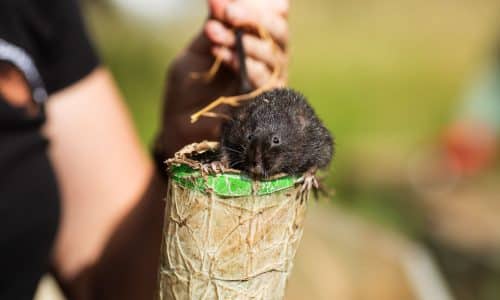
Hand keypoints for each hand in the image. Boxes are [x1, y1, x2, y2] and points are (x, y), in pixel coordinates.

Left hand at [156, 0, 288, 157]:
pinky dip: (242, 63)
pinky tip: (221, 54)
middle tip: (227, 10)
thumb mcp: (198, 51)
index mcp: (256, 44)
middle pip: (278, 35)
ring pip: (272, 56)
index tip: (229, 2)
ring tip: (213, 33)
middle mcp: (269, 63)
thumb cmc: (190, 86)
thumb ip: (213, 28)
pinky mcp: (263, 106)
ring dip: (242, 41)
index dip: (260, 8)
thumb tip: (219, 0)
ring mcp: (268, 85)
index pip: (272, 19)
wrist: (179, 124)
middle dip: (253, 19)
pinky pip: (263, 81)